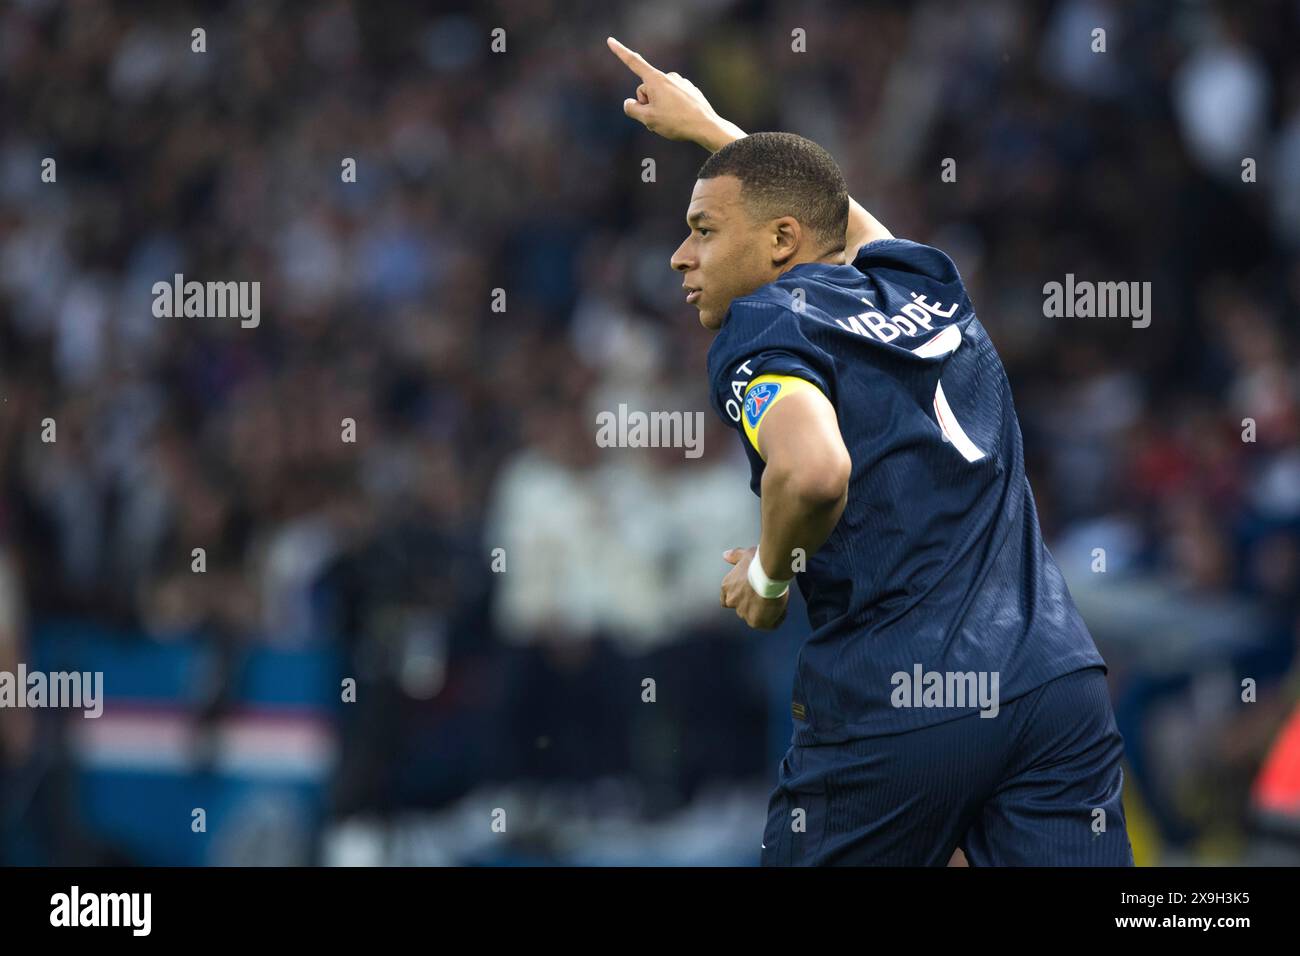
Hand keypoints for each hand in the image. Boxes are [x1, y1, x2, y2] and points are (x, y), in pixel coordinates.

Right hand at [606, 36, 741, 148]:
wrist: (706, 126)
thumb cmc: (676, 122)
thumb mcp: (648, 119)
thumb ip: (632, 109)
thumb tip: (629, 103)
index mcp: (656, 80)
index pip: (633, 62)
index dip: (620, 52)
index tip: (610, 40)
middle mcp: (668, 77)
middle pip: (645, 90)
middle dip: (646, 104)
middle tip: (656, 119)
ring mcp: (680, 83)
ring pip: (659, 96)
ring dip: (659, 107)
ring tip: (671, 120)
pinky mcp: (689, 90)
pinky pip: (672, 98)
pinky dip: (672, 108)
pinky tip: (681, 118)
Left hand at [720, 546, 788, 629]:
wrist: (770, 573)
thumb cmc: (758, 563)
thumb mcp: (745, 555)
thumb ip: (735, 556)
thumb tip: (726, 555)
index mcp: (727, 587)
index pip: (726, 600)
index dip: (738, 598)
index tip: (748, 594)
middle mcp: (732, 602)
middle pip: (742, 609)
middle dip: (753, 605)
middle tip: (766, 596)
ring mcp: (744, 614)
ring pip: (756, 617)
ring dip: (765, 612)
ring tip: (777, 601)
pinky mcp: (757, 622)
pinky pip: (770, 624)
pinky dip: (777, 618)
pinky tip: (782, 608)